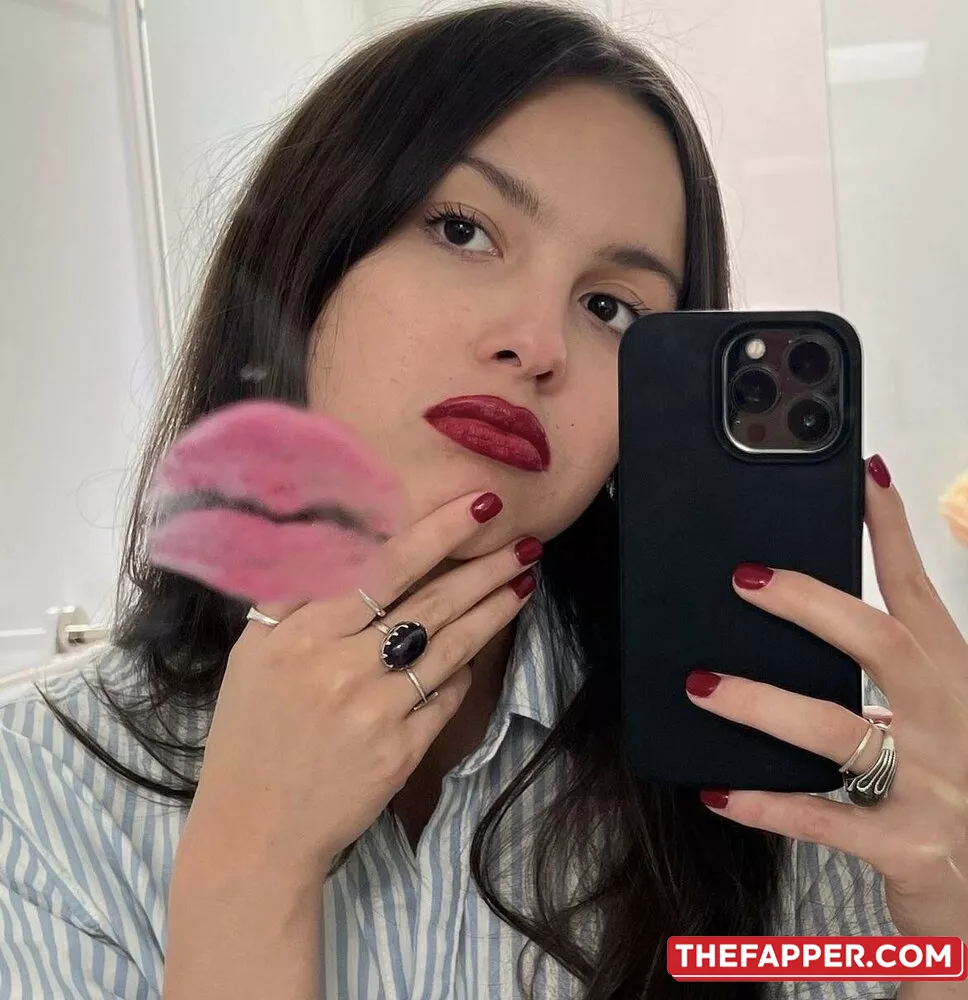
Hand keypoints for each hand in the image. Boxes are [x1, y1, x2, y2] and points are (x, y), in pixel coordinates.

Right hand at [181, 490, 540, 879]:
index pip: (383, 567)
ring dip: (493, 611)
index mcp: (299, 633)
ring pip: (450, 646)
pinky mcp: (400, 752)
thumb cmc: (249, 734)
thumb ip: (295, 598)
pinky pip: (446, 697)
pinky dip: (464, 671)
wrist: (255, 831)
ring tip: (523, 582)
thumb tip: (349, 543)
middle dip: (483, 567)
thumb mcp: (253, 655)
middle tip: (525, 542)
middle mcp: (339, 666)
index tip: (480, 506)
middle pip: (429, 602)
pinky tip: (481, 647)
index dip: (438, 533)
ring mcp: (374, 711)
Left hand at [685, 455, 967, 938]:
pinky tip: (717, 791)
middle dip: (811, 604)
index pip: (918, 591)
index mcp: (952, 678)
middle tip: (743, 577)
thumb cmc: (952, 782)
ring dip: (762, 703)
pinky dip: (767, 804)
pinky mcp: (907, 845)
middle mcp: (948, 720)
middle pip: (880, 643)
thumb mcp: (933, 713)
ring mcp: (933, 784)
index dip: (892, 532)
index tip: (864, 474)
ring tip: (701, 684)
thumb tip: (797, 607)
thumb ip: (888, 668)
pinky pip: (823, 819)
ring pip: (837, 729)